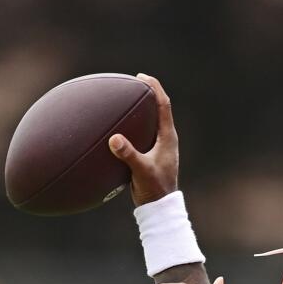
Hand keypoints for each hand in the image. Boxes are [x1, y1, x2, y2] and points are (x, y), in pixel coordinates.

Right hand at [108, 73, 178, 205]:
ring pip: (151, 121)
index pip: (164, 106)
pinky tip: (118, 125)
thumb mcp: (141, 171)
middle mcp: (166, 139)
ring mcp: (159, 146)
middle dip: (147, 94)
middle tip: (133, 81)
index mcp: (168, 138)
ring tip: (126, 98)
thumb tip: (115, 139)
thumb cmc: (154, 189)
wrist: (159, 206)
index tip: (142, 77)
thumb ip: (129, 155)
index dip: (155, 89)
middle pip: (159, 109)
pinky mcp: (152, 154)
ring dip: (141, 109)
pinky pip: (142, 132)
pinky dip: (133, 124)